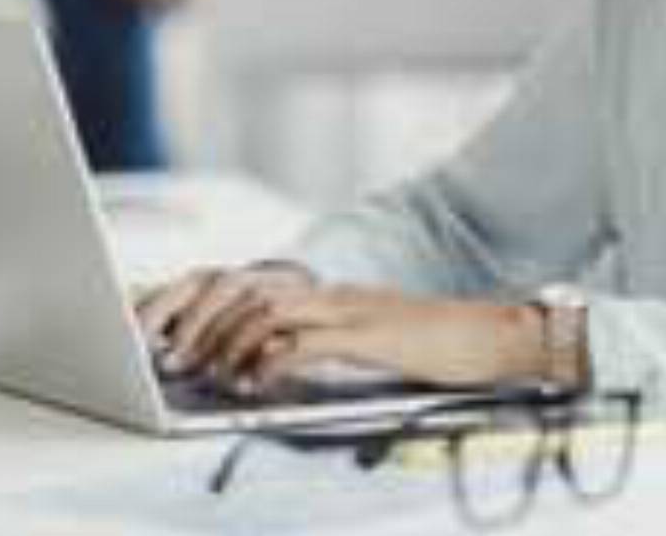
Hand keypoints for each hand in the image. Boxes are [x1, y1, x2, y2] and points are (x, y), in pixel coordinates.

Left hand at [139, 271, 544, 391]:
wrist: (492, 335)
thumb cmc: (437, 345)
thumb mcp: (370, 340)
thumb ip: (324, 343)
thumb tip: (271, 363)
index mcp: (331, 293)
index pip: (254, 281)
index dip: (207, 301)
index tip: (173, 331)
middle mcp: (334, 293)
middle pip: (249, 289)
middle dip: (202, 323)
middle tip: (178, 358)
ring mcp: (351, 310)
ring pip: (267, 312)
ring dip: (229, 344)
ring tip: (211, 374)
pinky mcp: (369, 335)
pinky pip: (306, 341)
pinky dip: (271, 362)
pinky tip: (256, 384)